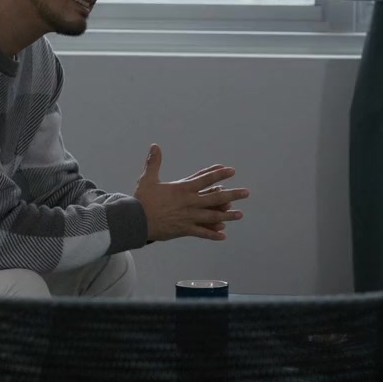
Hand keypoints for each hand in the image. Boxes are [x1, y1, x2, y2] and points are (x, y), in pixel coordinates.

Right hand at [134, 144, 249, 241]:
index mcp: (183, 189)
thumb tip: (155, 145)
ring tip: (240, 214)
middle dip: (232, 194)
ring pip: (212, 216)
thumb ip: (154, 162)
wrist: (135, 221)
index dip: (219, 174)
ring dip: (227, 215)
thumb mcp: (148, 179)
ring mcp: (188, 217)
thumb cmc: (142, 199)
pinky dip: (212, 234)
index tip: (231, 171)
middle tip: (246, 193)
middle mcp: (189, 202)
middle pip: (215, 198)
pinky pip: (202, 233)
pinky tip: (223, 235)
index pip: (205, 179)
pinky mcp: (184, 230)